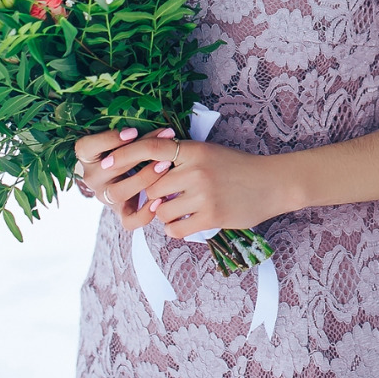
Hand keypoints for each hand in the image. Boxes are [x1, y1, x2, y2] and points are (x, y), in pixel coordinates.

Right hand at [72, 126, 176, 225]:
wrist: (125, 172)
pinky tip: (160, 200)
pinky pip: (129, 221)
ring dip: (143, 178)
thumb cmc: (127, 147)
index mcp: (87, 156)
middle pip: (109, 169)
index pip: (86, 148)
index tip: (133, 132)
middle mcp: (92, 178)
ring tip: (165, 165)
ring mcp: (105, 196)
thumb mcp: (125, 138)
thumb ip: (137, 135)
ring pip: (118, 193)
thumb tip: (165, 133)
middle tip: (161, 146)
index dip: (108, 139)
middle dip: (138, 155)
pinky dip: (144, 213)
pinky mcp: (120, 212)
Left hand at [72, 126, 299, 236]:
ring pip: (161, 211)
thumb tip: (146, 173)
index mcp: (195, 150)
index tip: (106, 163)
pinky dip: (175, 229)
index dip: (125, 155)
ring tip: (180, 211)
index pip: (151, 149)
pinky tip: (186, 223)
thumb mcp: (210, 153)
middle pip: (152, 187)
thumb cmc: (238, 167)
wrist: (272, 183)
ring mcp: (203, 194)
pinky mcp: (211, 216)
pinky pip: (175, 229)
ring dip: (164, 215)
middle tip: (165, 198)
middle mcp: (196, 170)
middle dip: (153, 196)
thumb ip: (181, 158)